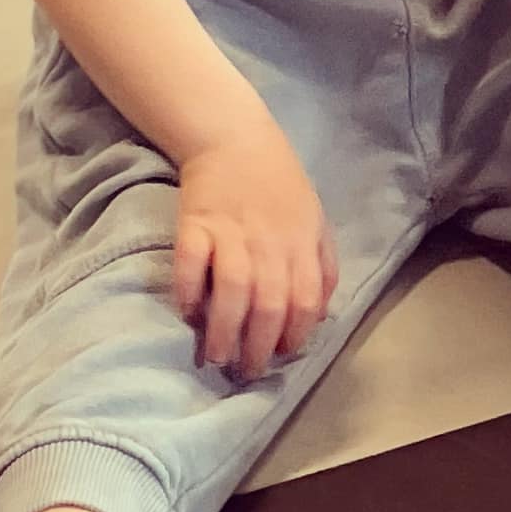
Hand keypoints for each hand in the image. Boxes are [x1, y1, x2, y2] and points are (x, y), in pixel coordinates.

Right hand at [173, 125, 337, 380]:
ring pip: (232, 292)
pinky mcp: (195, 224)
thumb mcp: (316, 221)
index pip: (306, 301)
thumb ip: (323, 266)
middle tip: (244, 372)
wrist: (236, 139)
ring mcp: (231, 233)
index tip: (281, 356)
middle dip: (258, 347)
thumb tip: (319, 315)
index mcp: (303, 243)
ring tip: (215, 357)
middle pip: (269, 304)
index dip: (295, 335)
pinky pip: (190, 264)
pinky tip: (187, 314)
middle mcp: (270, 243)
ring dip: (223, 331)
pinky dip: (187, 292)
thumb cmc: (280, 186)